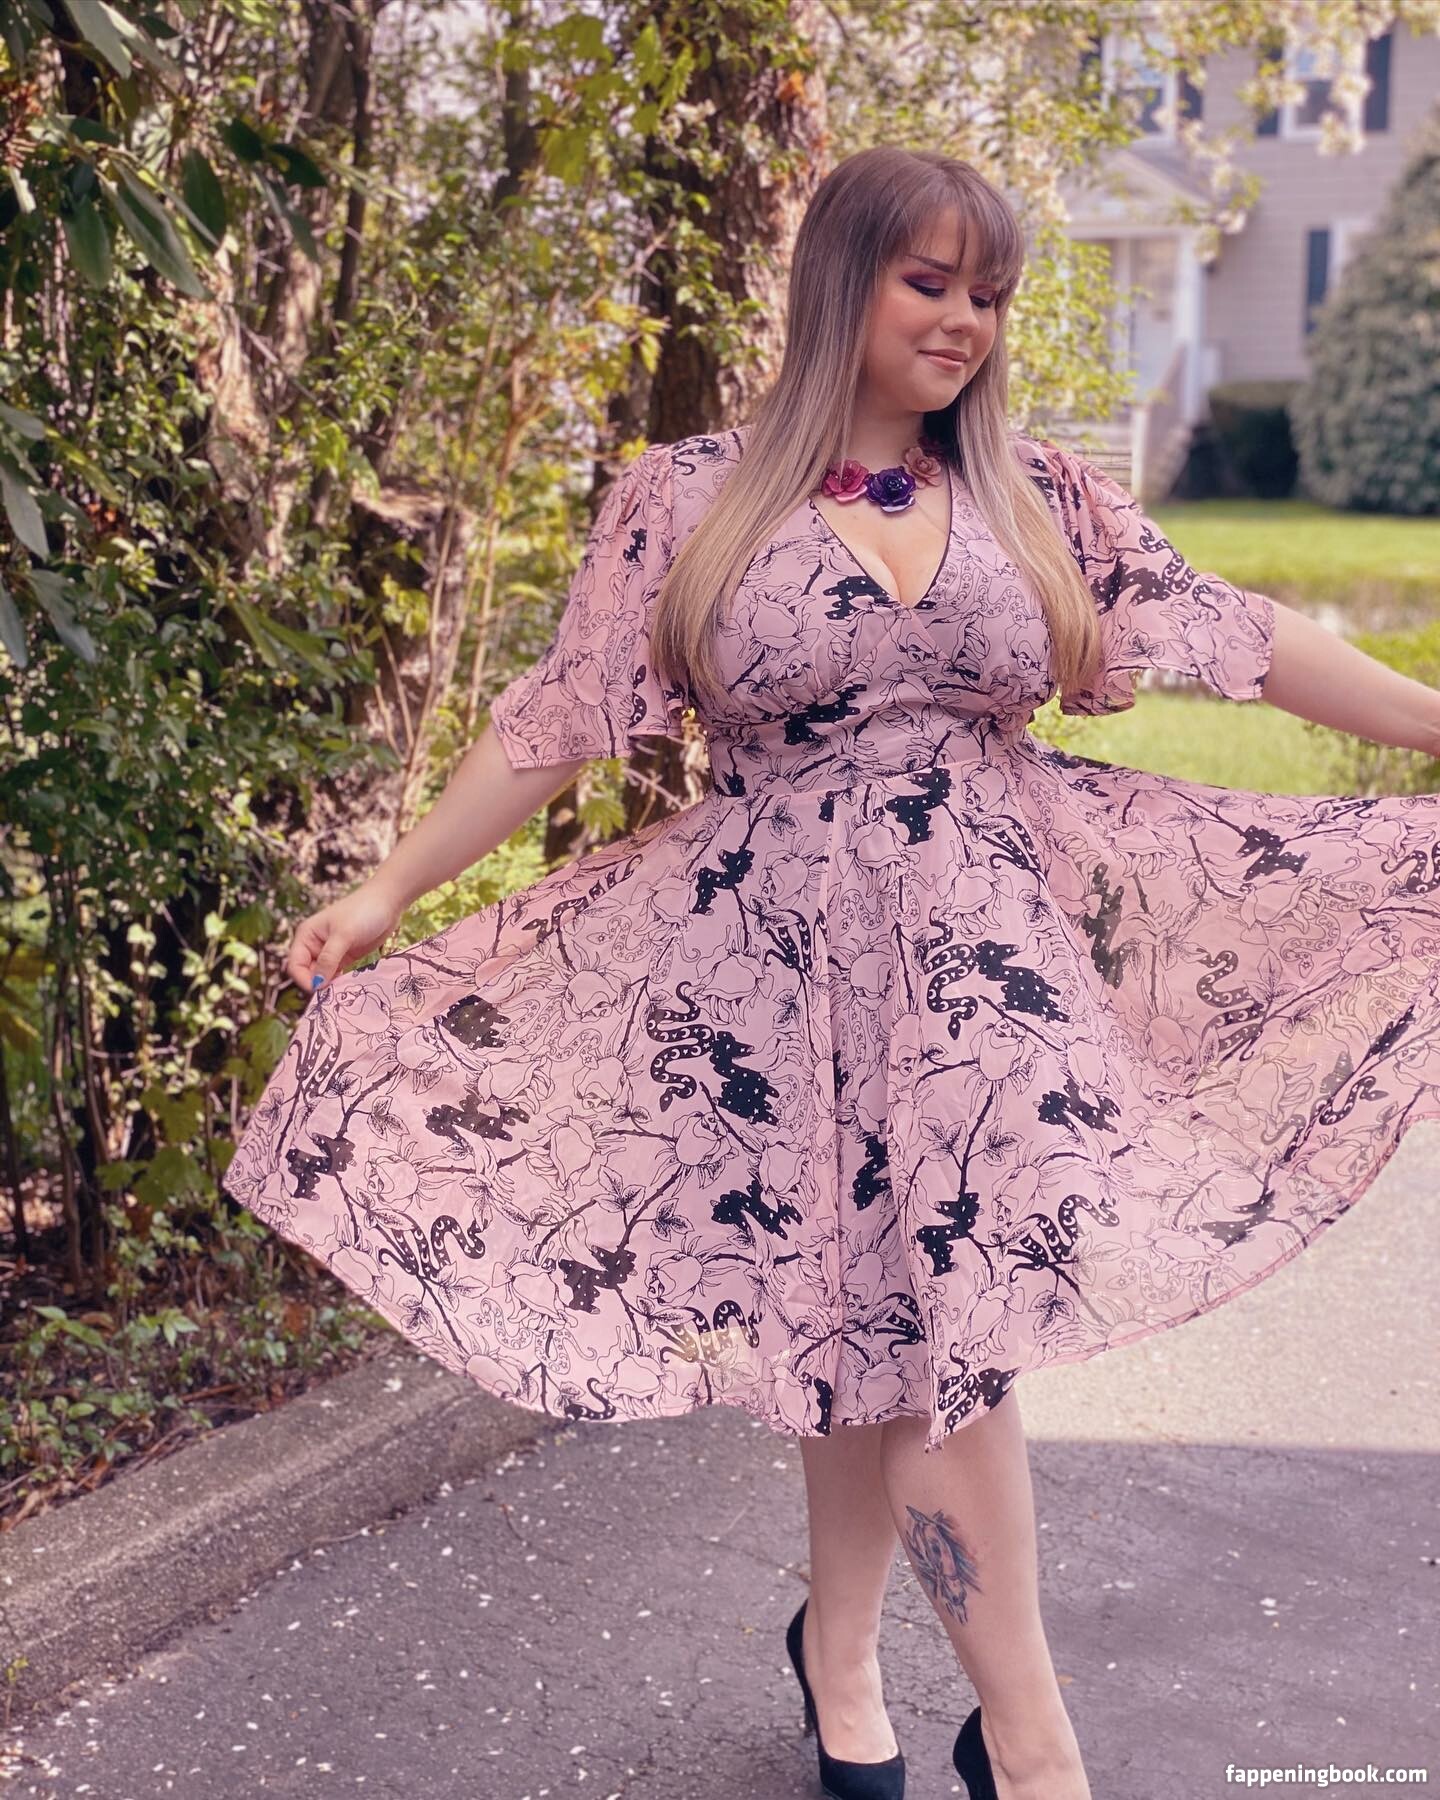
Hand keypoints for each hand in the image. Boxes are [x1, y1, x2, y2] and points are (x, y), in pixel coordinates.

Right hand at [286, 882, 403, 993]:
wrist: (388, 902)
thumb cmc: (362, 911)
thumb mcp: (344, 935)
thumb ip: (329, 959)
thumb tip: (317, 984)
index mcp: (306, 936)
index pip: (295, 965)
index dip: (304, 980)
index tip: (320, 990)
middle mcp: (314, 945)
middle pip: (307, 973)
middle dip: (318, 985)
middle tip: (335, 994)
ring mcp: (330, 952)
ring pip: (323, 977)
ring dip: (330, 986)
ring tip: (343, 993)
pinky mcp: (345, 957)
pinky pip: (337, 975)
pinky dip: (341, 983)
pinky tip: (350, 988)